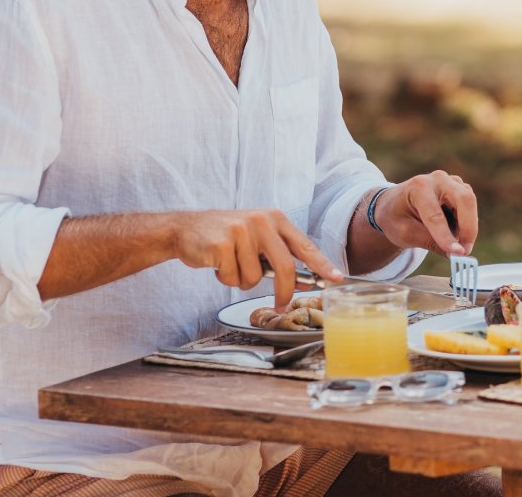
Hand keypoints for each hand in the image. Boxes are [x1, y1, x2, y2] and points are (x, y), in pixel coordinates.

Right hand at [172, 208, 342, 309]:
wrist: (185, 228)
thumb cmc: (225, 237)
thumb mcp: (257, 238)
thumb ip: (279, 255)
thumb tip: (305, 280)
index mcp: (275, 218)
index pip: (304, 245)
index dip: (322, 264)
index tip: (337, 279)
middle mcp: (262, 221)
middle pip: (285, 266)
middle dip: (283, 291)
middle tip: (280, 305)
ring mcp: (241, 231)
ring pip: (255, 278)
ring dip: (242, 280)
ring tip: (230, 265)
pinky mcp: (222, 244)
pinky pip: (234, 278)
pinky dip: (225, 278)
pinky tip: (217, 263)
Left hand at [374, 170, 478, 255]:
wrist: (392, 205)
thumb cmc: (396, 218)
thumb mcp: (406, 234)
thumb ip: (431, 243)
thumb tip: (456, 255)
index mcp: (418, 188)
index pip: (435, 215)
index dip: (446, 236)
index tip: (458, 254)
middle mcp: (437, 179)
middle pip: (464, 199)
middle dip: (468, 228)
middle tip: (465, 251)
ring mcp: (451, 180)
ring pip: (470, 203)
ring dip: (467, 226)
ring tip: (452, 241)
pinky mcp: (459, 187)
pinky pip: (470, 206)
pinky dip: (465, 222)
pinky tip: (452, 230)